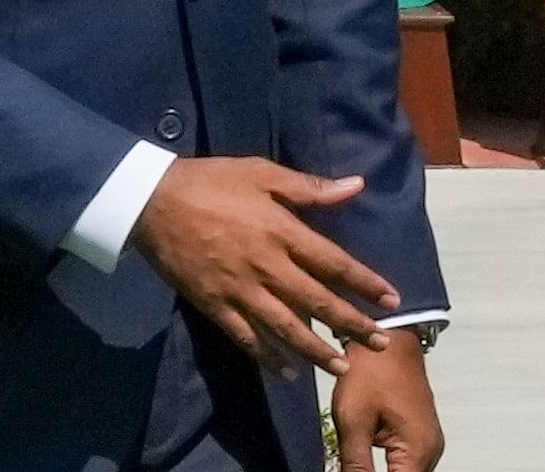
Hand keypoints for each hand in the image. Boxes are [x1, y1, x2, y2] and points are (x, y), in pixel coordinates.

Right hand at [131, 157, 399, 375]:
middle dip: (351, 325)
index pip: (334, 263)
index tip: (392, 301)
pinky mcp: (213, 306)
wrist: (151, 202)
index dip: (365, 283)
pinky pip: (245, 338)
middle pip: (317, 302)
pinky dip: (266, 357)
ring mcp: (238, 290)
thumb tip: (356, 186)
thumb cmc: (212, 182)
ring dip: (315, 350)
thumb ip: (310, 188)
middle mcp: (266, 266)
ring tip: (340, 367)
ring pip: (285, 328)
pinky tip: (285, 371)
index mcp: (282, 232)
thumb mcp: (263, 173)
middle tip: (379, 344)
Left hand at [332, 330, 444, 471]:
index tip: (353, 471)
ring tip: (356, 463)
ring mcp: (429, 444)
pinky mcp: (422, 437)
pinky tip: (366, 465)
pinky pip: (406, 466)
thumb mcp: (354, 422)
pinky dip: (389, 470)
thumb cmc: (372, 371)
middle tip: (351, 465)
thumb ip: (355, 466)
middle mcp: (430, 451)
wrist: (390, 338)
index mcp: (417, 451)